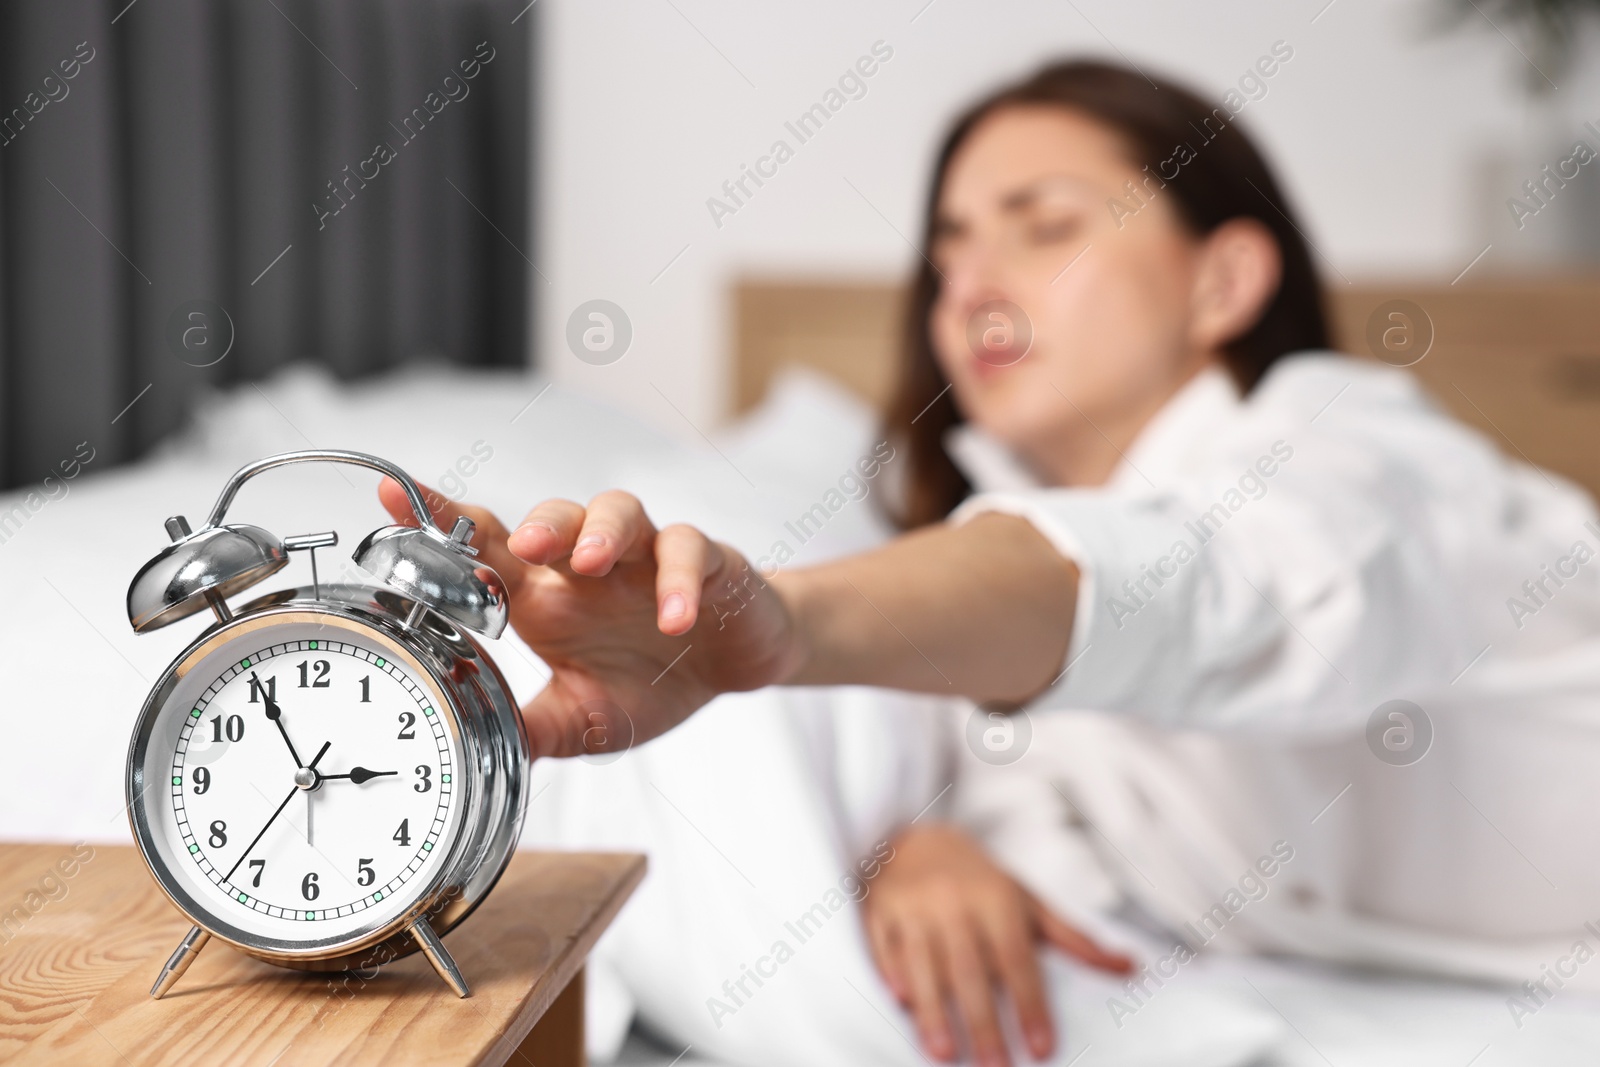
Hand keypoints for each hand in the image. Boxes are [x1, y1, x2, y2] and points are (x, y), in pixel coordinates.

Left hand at [378, 481, 804, 758]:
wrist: (735, 667)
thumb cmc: (653, 679)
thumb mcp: (586, 721)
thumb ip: (533, 728)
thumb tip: (469, 741)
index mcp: (550, 598)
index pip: (488, 549)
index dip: (443, 520)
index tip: (392, 499)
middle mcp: (591, 568)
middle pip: (556, 518)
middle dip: (537, 525)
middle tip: (523, 545)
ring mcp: (647, 557)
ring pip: (618, 511)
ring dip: (601, 531)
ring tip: (592, 562)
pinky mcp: (704, 560)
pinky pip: (689, 550)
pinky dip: (680, 580)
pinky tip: (675, 619)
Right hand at [862, 823, 1132, 1066]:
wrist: (917, 839)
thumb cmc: (980, 882)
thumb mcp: (1028, 901)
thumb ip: (1073, 939)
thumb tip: (1128, 968)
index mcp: (995, 899)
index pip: (1016, 959)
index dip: (1030, 1004)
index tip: (1042, 1048)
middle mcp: (953, 902)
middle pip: (969, 970)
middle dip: (982, 1022)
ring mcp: (912, 906)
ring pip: (923, 964)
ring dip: (933, 1011)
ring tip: (945, 1054)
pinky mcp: (879, 912)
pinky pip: (885, 948)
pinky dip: (892, 974)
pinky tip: (902, 1005)